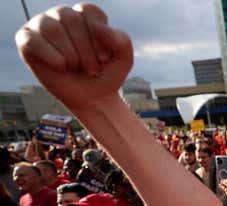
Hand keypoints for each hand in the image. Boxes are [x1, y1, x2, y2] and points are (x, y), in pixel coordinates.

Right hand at [15, 4, 132, 111]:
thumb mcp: (124, 59)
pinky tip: (61, 66)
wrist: (93, 98)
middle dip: (85, 50)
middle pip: (71, 19)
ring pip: (52, 28)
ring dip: (70, 55)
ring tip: (77, 69)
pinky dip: (49, 55)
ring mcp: (42, 26)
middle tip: (92, 70)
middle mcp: (62, 15)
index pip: (88, 11)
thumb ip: (121, 39)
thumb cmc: (106, 74)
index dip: (98, 38)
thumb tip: (96, 26)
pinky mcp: (27, 41)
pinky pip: (31, 40)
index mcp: (84, 14)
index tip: (105, 59)